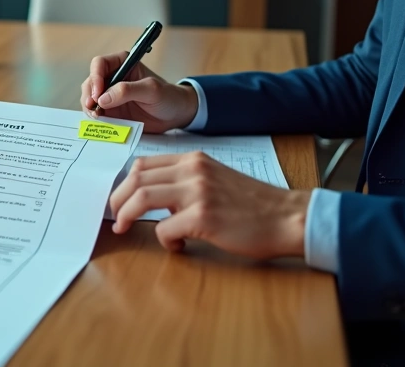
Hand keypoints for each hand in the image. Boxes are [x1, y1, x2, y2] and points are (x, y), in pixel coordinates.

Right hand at [80, 52, 198, 132]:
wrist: (176, 115)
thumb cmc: (168, 97)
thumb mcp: (151, 90)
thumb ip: (127, 91)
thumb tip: (103, 98)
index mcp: (122, 64)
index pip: (100, 64)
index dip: (95, 77)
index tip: (98, 94)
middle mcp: (113, 77)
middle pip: (91, 82)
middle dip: (89, 95)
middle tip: (93, 108)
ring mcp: (110, 94)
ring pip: (90, 98)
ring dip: (90, 107)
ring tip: (97, 116)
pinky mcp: (111, 110)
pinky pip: (97, 112)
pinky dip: (95, 118)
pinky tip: (101, 122)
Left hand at [109, 151, 309, 259]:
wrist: (288, 217)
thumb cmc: (253, 205)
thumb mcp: (215, 179)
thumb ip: (186, 182)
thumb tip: (155, 198)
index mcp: (193, 160)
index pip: (143, 164)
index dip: (124, 184)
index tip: (119, 200)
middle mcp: (193, 170)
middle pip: (136, 178)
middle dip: (118, 200)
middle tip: (116, 218)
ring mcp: (198, 192)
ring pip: (142, 197)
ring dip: (127, 215)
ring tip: (126, 228)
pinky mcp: (204, 216)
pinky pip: (165, 228)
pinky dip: (164, 240)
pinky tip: (178, 246)